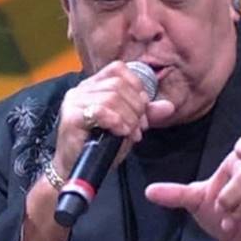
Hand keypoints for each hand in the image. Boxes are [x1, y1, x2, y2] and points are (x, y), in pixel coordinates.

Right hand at [54, 61, 174, 176]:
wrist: (76, 171)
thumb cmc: (100, 148)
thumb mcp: (128, 126)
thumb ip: (146, 114)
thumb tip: (169, 107)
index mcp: (94, 86)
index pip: (119, 69)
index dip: (136, 87)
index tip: (142, 110)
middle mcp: (81, 89)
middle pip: (118, 84)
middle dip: (136, 107)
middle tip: (139, 128)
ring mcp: (74, 101)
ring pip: (111, 98)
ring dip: (128, 118)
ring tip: (130, 134)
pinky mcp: (71, 117)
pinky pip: (101, 111)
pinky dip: (116, 121)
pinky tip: (120, 132)